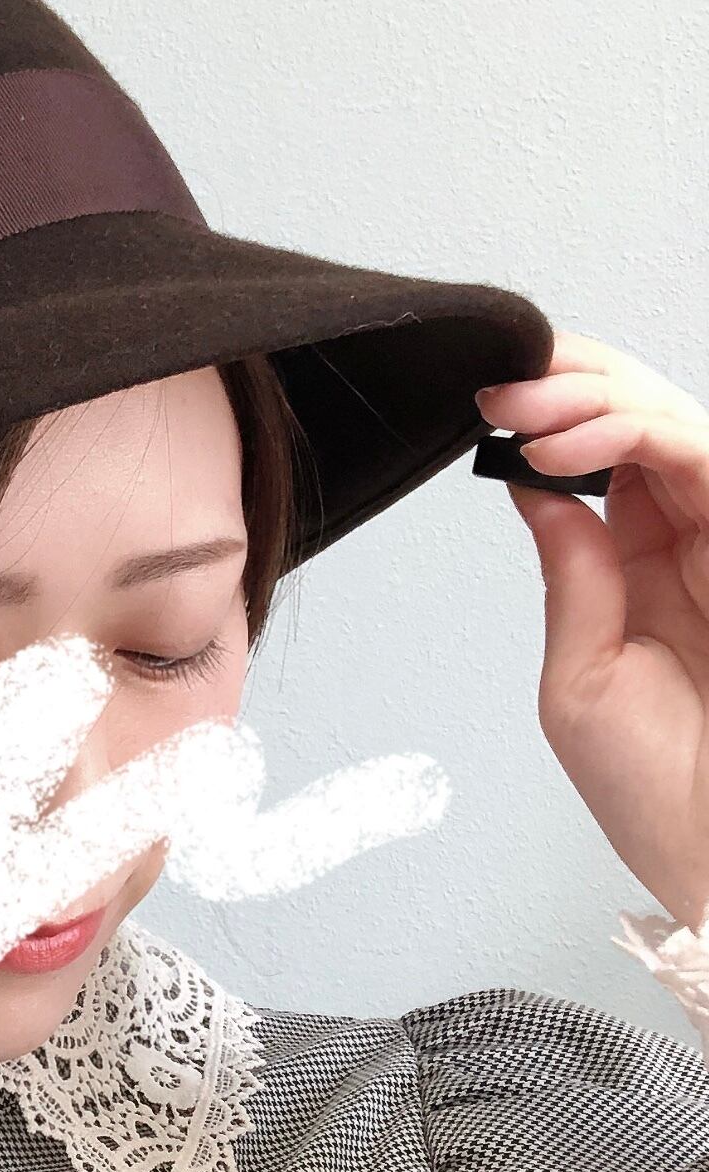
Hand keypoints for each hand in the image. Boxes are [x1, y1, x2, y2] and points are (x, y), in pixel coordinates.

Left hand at [491, 327, 708, 933]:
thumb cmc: (660, 793)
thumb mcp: (583, 678)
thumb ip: (575, 576)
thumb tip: (537, 489)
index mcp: (648, 569)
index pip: (609, 458)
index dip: (557, 412)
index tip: (485, 399)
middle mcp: (698, 544)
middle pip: (647, 422)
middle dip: (574, 383)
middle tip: (502, 378)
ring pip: (678, 426)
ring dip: (596, 399)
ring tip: (520, 403)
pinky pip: (708, 464)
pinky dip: (638, 439)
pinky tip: (565, 449)